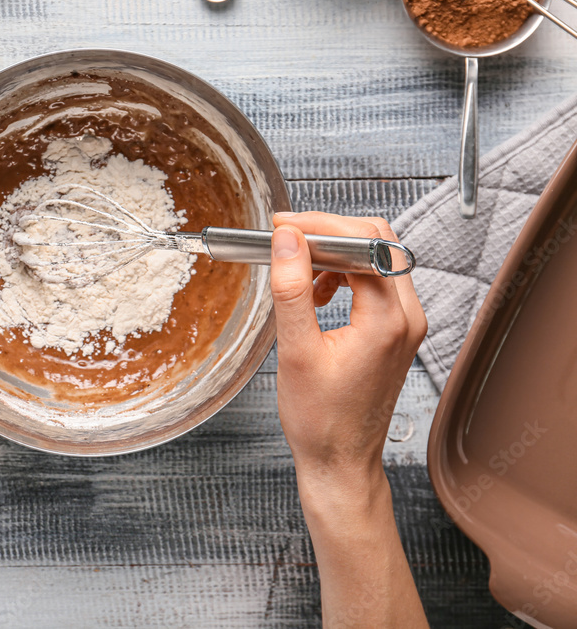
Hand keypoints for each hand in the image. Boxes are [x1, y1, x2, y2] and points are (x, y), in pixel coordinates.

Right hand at [269, 211, 428, 627]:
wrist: (340, 461)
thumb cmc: (320, 420)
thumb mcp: (296, 351)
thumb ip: (292, 289)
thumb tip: (286, 241)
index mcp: (388, 319)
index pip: (362, 243)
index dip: (319, 226)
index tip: (281, 226)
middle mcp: (406, 315)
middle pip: (376, 241)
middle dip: (329, 232)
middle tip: (286, 238)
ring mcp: (405, 323)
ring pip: (376, 258)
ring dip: (335, 254)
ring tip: (298, 270)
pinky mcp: (395, 331)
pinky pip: (375, 281)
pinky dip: (344, 274)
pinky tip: (317, 293)